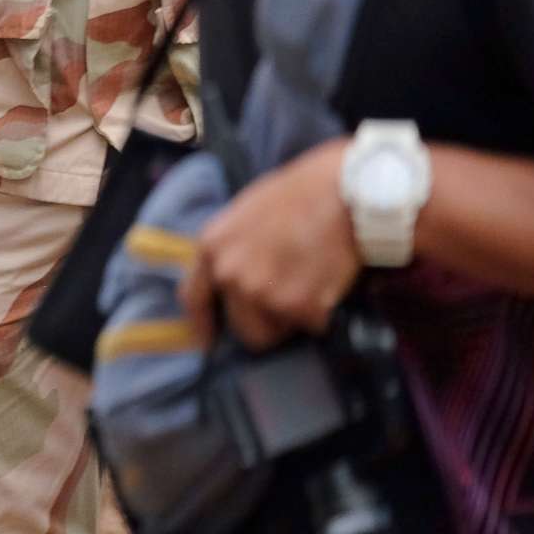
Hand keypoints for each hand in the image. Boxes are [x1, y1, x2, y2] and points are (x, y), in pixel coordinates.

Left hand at [179, 138, 360, 352]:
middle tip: (289, 300)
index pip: (194, 299)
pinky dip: (323, 312)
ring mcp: (263, 293)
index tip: (211, 342)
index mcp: (212, 248)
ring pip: (279, 330)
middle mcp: (230, 275)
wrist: (339, 191)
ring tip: (310, 282)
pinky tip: (328, 281)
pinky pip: (313, 325)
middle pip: (244, 328)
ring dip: (295, 317)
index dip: (203, 325)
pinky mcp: (299, 307)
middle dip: (266, 322)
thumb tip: (231, 281)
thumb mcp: (243, 215)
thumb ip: (231, 251)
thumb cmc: (296, 194)